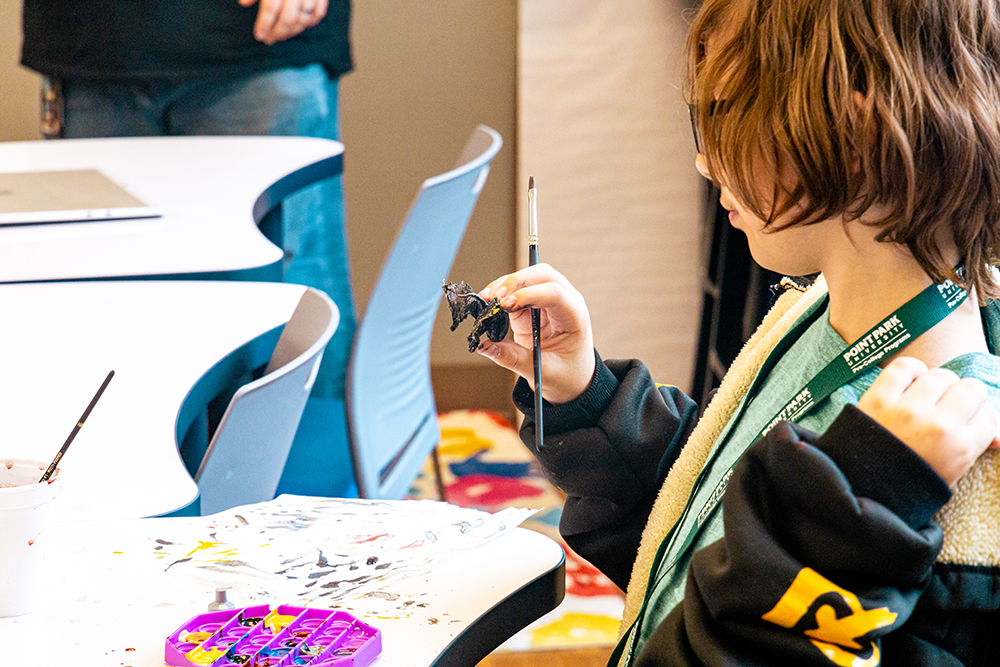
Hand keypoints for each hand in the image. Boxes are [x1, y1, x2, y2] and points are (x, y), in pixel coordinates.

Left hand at [239, 0, 327, 44]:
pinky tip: (300, 27)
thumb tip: (244, 4)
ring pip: (304, 19)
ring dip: (292, 32)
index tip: (259, 36)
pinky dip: (310, 23)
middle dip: (278, 33)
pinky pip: (319, 13)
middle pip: (288, 18)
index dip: (264, 25)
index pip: (271, 8)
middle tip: (269, 40)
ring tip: (281, 36)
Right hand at [476, 263, 595, 403]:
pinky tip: (488, 303)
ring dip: (505, 284)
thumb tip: (485, 346)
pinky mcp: (531, 306)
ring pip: (526, 278)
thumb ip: (513, 358)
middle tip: (493, 297)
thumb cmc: (567, 375)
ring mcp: (547, 301)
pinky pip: (515, 291)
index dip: (529, 295)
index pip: (554, 293)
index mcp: (574, 316)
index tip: (506, 305)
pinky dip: (501, 293)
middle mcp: (564, 302)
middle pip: (542, 275)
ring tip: (485, 299)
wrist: (572, 380)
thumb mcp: (543, 371)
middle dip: (516, 281)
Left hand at [856, 357, 999, 486]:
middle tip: (950, 406)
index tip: (969, 419)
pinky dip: (911, 370)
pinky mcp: (878, 398)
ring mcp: (907, 409)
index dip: (980, 416)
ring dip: (938, 384)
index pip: (988, 415)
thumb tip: (996, 435)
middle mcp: (938, 425)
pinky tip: (910, 382)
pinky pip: (904, 367)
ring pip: (940, 376)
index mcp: (960, 448)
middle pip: (970, 389)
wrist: (858, 487)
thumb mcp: (949, 476)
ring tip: (928, 396)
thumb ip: (972, 449)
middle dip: (965, 397)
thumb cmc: (906, 484)